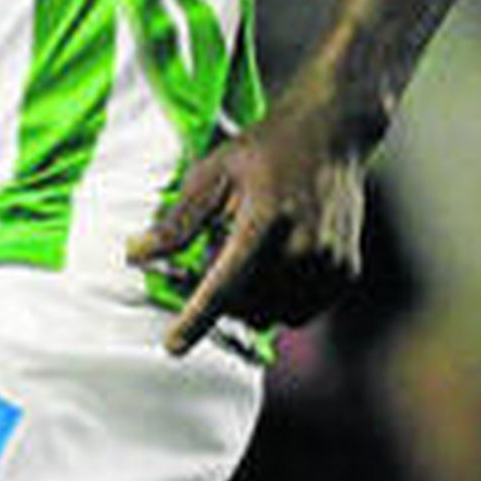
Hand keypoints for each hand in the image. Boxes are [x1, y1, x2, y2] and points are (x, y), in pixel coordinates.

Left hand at [126, 77, 367, 356]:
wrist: (329, 134)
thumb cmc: (261, 150)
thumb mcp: (212, 173)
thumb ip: (177, 221)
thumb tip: (134, 255)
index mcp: (265, 219)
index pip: (224, 285)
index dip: (196, 319)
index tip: (171, 346)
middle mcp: (304, 246)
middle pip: (247, 306)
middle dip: (221, 298)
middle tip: (210, 262)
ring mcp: (330, 263)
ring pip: (274, 316)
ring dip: (251, 301)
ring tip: (246, 256)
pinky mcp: (346, 273)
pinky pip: (302, 312)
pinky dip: (281, 299)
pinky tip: (274, 262)